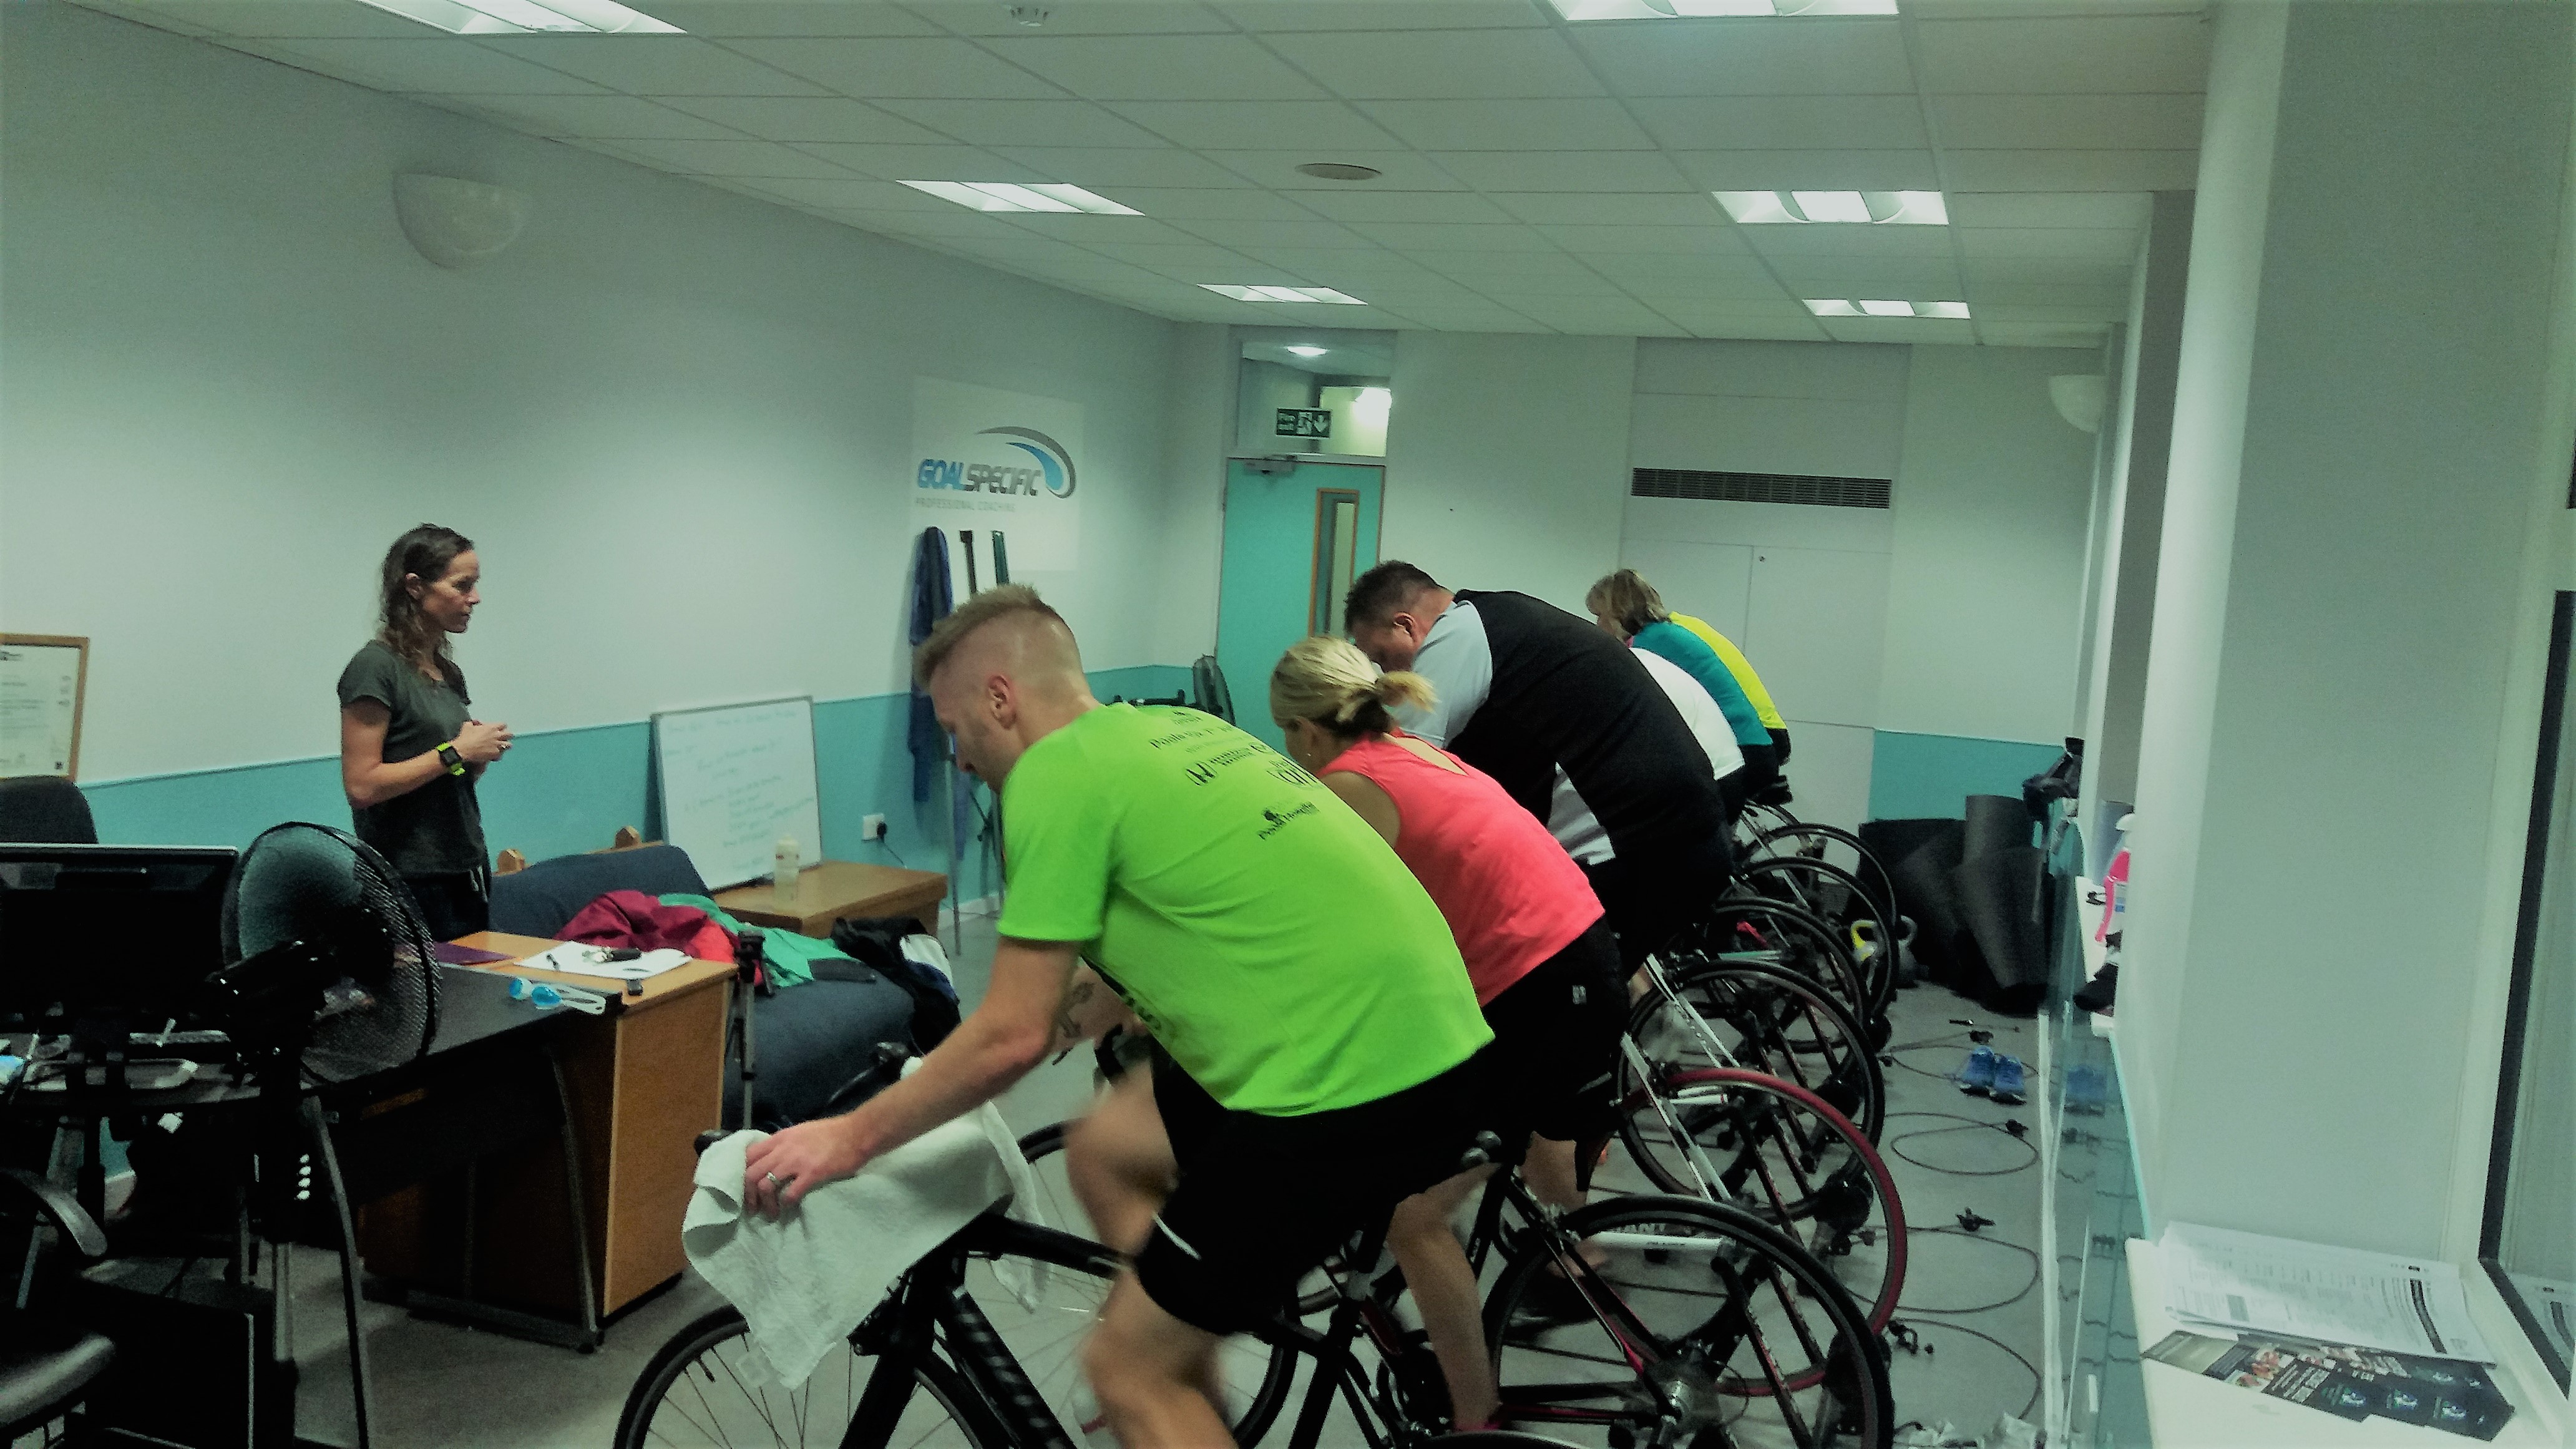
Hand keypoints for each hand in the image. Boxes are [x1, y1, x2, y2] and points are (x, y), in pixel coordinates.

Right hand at [456, 719, 511, 763]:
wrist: (463, 750)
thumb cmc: (465, 737)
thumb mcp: (467, 726)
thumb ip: (473, 723)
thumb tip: (474, 723)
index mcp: (491, 728)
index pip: (503, 724)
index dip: (501, 727)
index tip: (497, 730)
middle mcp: (497, 736)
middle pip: (510, 734)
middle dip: (506, 736)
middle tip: (501, 739)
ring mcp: (497, 745)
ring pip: (509, 745)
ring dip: (505, 746)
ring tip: (500, 748)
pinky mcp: (495, 754)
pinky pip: (501, 755)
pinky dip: (497, 756)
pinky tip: (492, 756)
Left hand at [741, 1116, 870, 1219]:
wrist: (857, 1133)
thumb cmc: (831, 1133)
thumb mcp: (800, 1132)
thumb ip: (784, 1145)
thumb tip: (772, 1160)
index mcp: (780, 1138)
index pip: (748, 1156)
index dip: (741, 1174)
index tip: (746, 1188)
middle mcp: (783, 1149)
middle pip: (751, 1174)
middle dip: (748, 1195)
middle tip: (754, 1208)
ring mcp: (796, 1162)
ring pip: (766, 1186)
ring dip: (765, 1204)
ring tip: (771, 1213)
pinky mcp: (812, 1173)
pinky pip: (790, 1193)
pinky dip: (785, 1203)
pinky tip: (789, 1206)